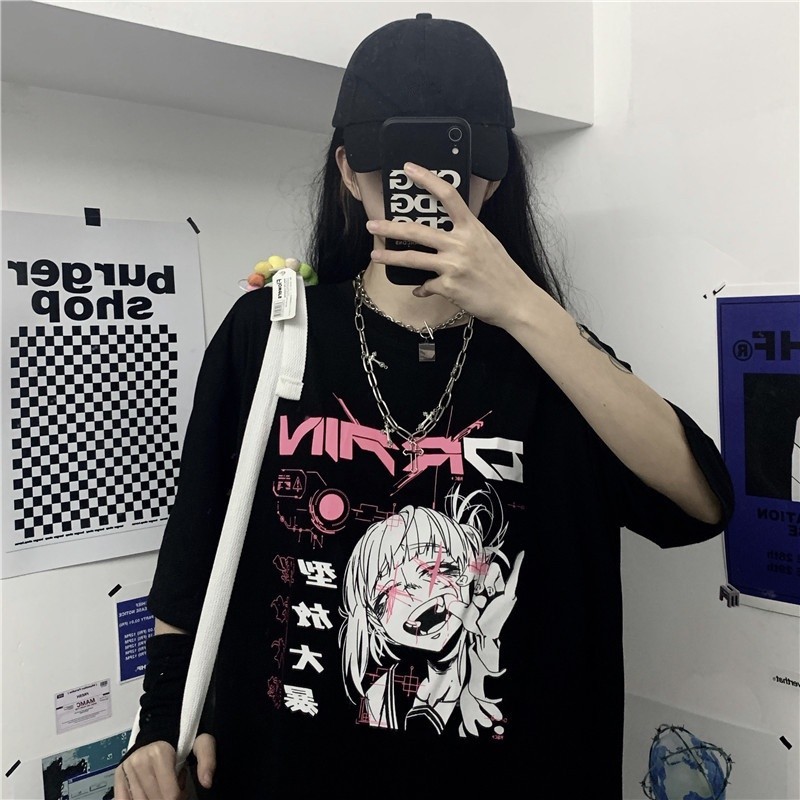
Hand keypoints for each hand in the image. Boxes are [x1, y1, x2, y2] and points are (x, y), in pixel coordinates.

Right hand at [113, 734, 215, 798]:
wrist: (160, 728)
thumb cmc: (181, 739)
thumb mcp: (201, 743)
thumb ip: (207, 759)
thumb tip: (207, 781)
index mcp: (159, 753)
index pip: (171, 795)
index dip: (181, 797)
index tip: (183, 790)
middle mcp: (140, 761)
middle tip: (174, 788)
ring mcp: (127, 768)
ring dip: (153, 799)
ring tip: (162, 787)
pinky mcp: (119, 774)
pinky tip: (147, 794)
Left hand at [366, 162, 535, 326]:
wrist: (516, 300)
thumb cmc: (503, 273)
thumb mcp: (487, 243)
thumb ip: (465, 236)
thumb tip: (444, 238)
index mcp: (472, 228)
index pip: (448, 195)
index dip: (427, 179)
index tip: (409, 169)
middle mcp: (461, 244)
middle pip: (417, 230)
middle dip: (390, 227)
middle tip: (373, 224)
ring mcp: (453, 266)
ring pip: (413, 259)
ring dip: (391, 257)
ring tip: (376, 255)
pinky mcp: (449, 287)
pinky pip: (426, 286)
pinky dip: (422, 288)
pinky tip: (422, 290)